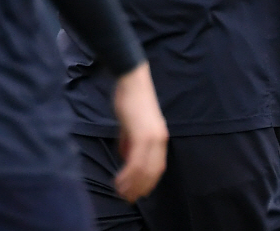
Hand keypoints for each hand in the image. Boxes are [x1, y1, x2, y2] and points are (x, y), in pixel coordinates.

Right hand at [111, 62, 168, 202]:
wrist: (131, 81)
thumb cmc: (130, 100)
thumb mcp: (131, 125)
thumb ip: (130, 142)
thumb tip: (125, 157)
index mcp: (160, 138)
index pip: (157, 168)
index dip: (147, 182)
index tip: (137, 193)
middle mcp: (160, 140)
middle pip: (152, 172)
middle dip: (139, 188)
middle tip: (127, 198)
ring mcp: (153, 138)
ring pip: (144, 170)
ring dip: (131, 184)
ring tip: (120, 192)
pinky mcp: (143, 135)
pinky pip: (136, 162)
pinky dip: (127, 174)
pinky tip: (119, 180)